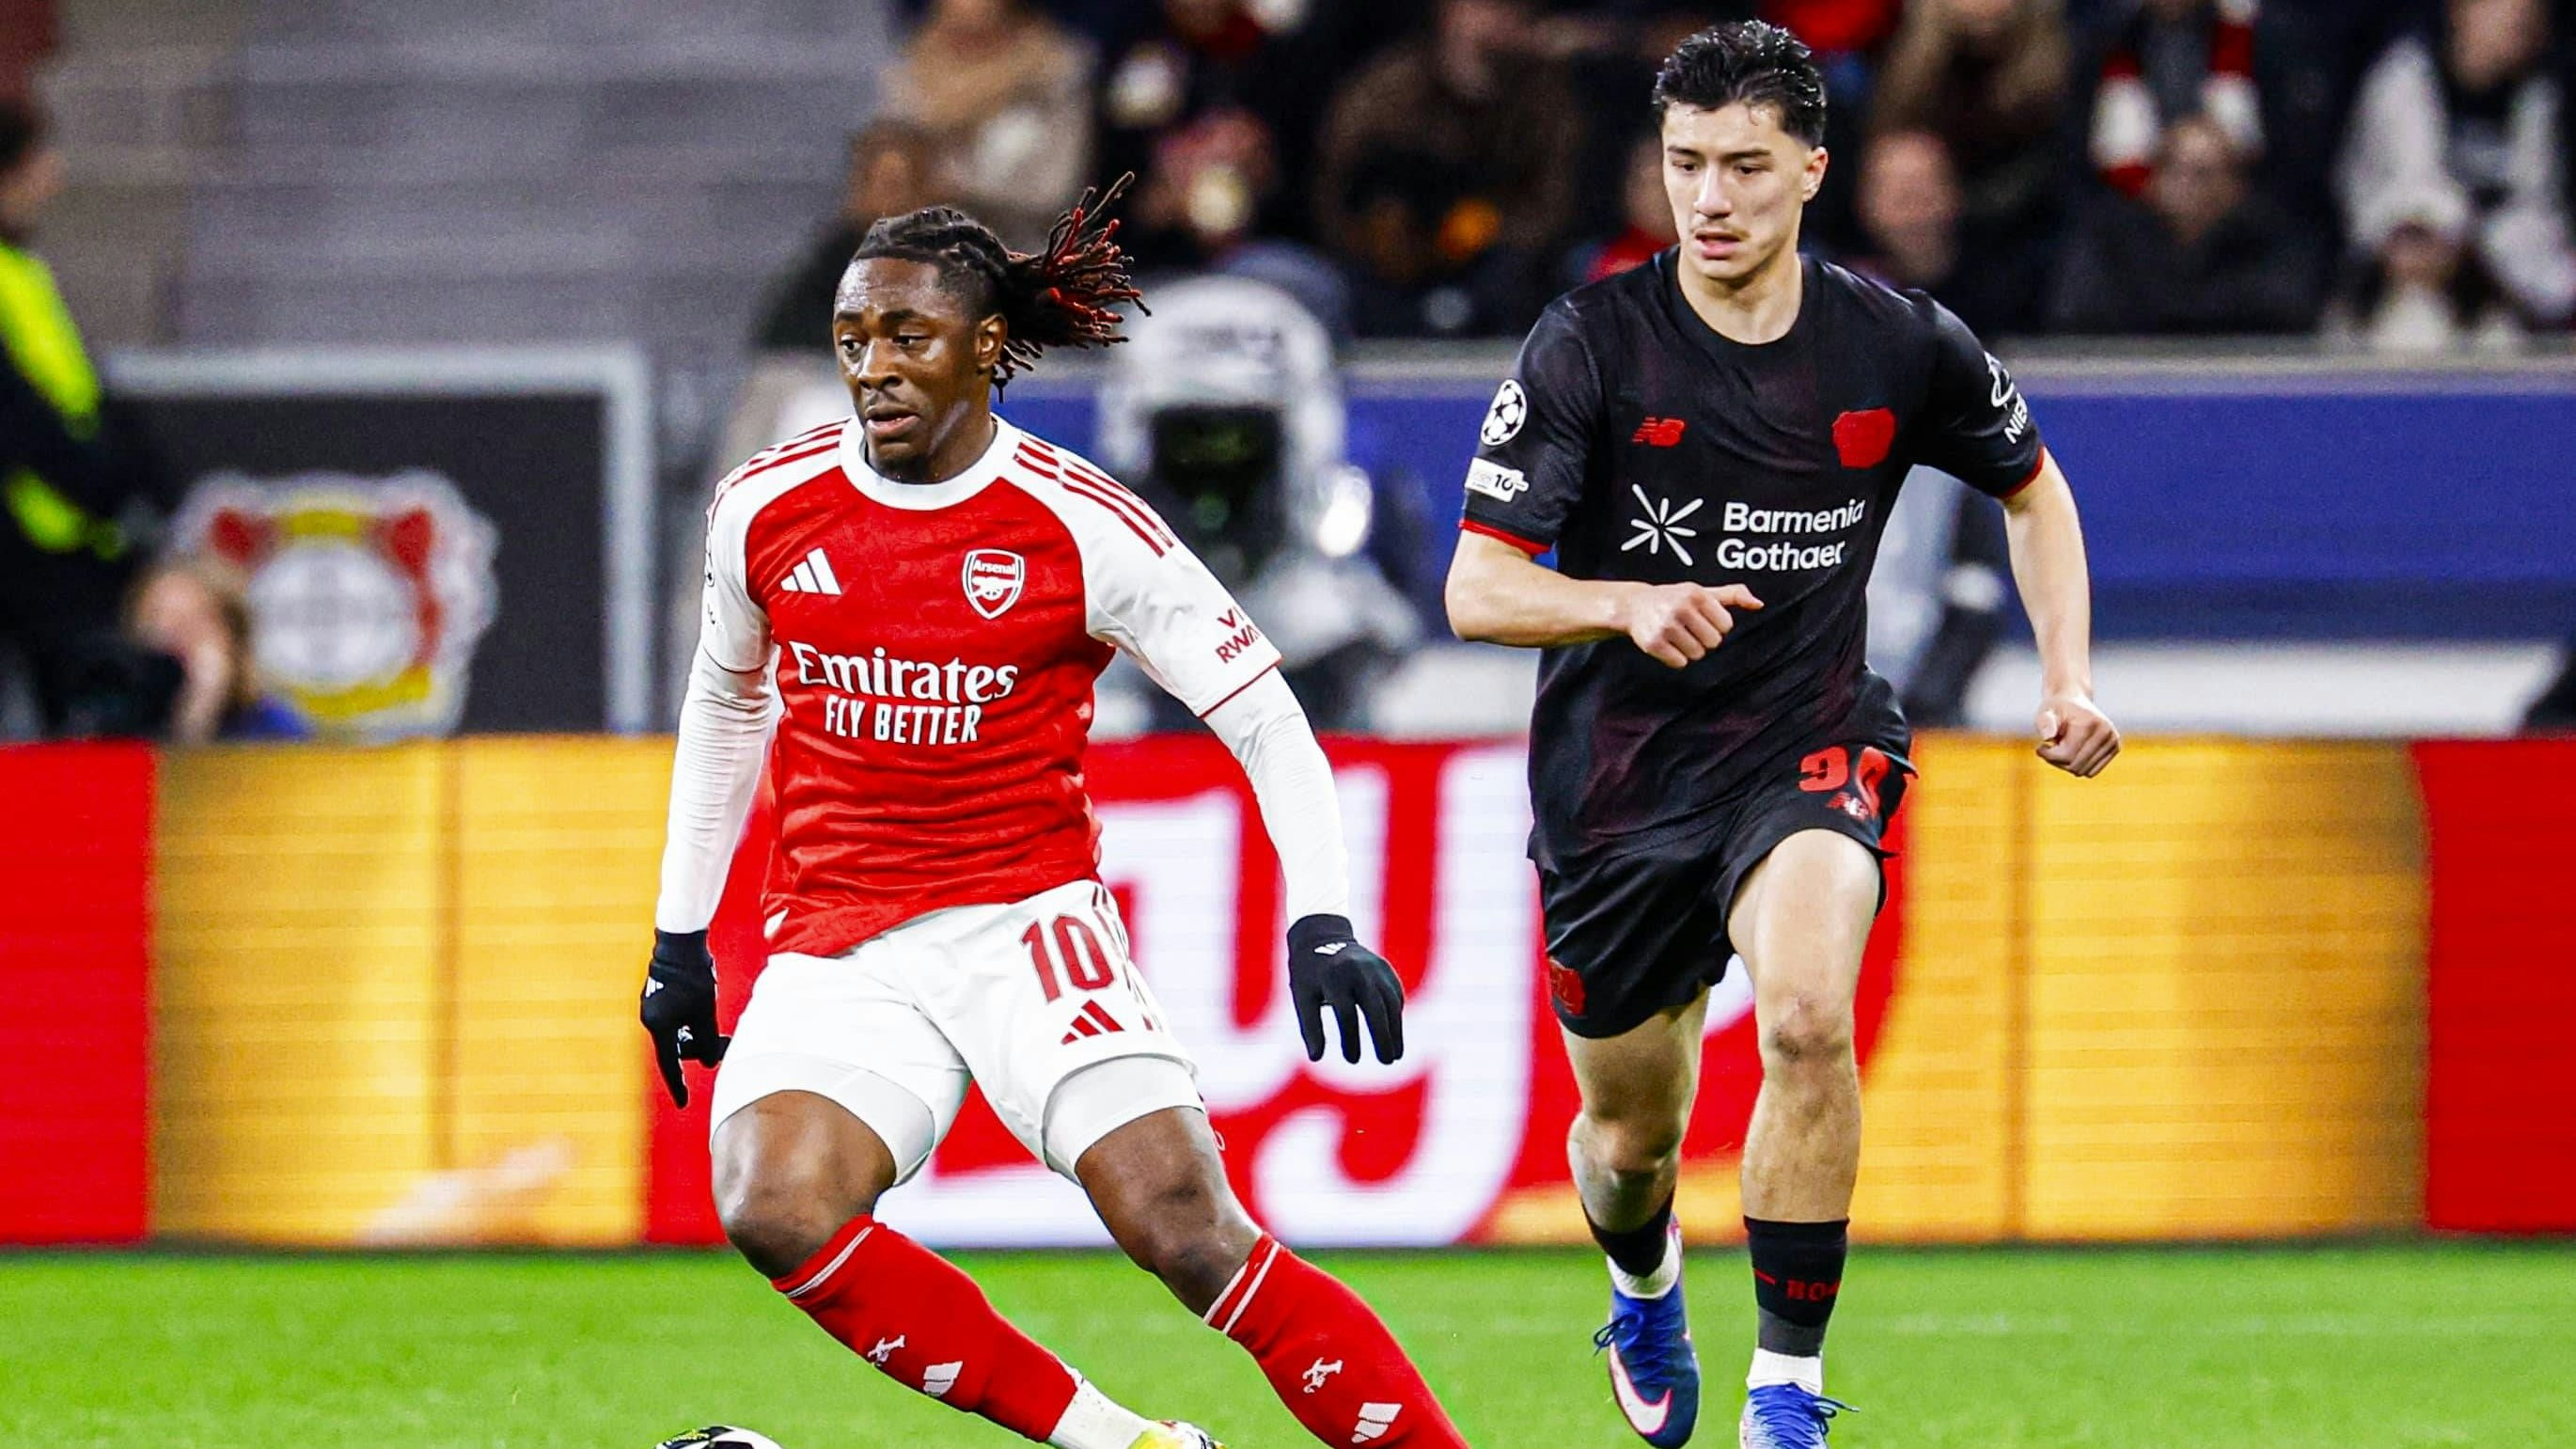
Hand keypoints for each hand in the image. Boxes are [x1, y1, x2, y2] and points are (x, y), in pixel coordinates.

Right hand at [640, 930, 729, 1107]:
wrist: (680, 941)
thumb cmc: (694, 976)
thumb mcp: (705, 1011)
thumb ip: (708, 1039)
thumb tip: (711, 1062)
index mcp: (659, 1026)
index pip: (670, 1064)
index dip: (679, 1084)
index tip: (684, 1103)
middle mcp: (650, 1019)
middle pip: (676, 1048)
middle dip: (699, 1049)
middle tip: (724, 1042)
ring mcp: (652, 1006)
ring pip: (677, 1033)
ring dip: (697, 1034)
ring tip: (715, 1023)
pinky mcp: (658, 995)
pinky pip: (675, 1018)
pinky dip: (690, 1022)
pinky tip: (703, 1009)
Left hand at [1287, 914, 1405, 1064]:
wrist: (1321, 935)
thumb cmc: (1308, 974)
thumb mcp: (1302, 997)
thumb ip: (1310, 1026)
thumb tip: (1316, 1058)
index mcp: (1333, 977)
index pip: (1346, 1013)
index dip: (1350, 1038)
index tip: (1351, 1060)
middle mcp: (1358, 970)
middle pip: (1376, 1007)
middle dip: (1382, 1037)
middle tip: (1386, 1062)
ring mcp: (1375, 967)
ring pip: (1391, 1002)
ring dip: (1396, 1029)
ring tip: (1395, 1054)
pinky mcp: (1384, 968)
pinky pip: (1394, 994)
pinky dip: (1396, 1014)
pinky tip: (1395, 1032)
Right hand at [1615, 582, 1762, 667]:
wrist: (1635, 605)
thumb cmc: (1675, 599)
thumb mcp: (1703, 592)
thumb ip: (1733, 595)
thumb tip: (1759, 604)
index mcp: (1696, 594)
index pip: (1726, 625)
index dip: (1717, 626)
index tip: (1703, 619)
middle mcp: (1680, 608)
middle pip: (1713, 642)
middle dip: (1704, 639)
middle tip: (1689, 629)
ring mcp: (1665, 626)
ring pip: (1697, 654)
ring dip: (1691, 650)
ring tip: (1678, 636)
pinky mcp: (1653, 643)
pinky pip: (1680, 663)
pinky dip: (1676, 658)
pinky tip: (1668, 645)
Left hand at [2036, 691, 2119, 776]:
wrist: (2074, 699)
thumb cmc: (2057, 708)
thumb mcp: (2045, 712)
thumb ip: (2044, 722)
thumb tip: (2047, 736)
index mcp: (2091, 724)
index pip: (2067, 755)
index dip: (2049, 755)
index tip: (2041, 746)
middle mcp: (2107, 733)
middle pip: (2077, 766)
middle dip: (2058, 761)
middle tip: (2050, 747)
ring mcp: (2113, 741)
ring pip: (2084, 772)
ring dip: (2067, 764)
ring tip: (2062, 747)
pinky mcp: (2115, 748)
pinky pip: (2092, 771)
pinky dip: (2078, 766)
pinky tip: (2072, 751)